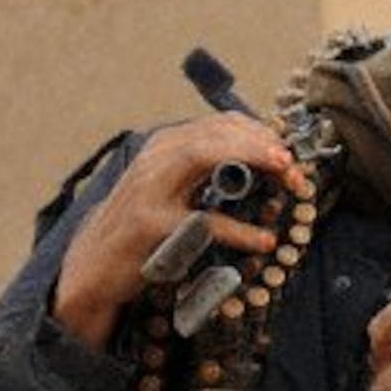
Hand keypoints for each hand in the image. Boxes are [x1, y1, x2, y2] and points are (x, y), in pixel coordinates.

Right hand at [54, 115, 307, 348]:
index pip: (220, 125)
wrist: (94, 266)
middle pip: (216, 133)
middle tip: (295, 168)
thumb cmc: (145, 229)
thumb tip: (264, 164)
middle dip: (262, 145)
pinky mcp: (149, 225)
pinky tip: (263, 240)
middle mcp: (156, 158)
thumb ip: (209, 173)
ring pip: (203, 156)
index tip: (289, 153)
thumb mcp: (175, 191)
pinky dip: (238, 230)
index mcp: (167, 147)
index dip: (260, 134)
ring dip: (252, 160)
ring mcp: (149, 189)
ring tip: (288, 178)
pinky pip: (201, 221)